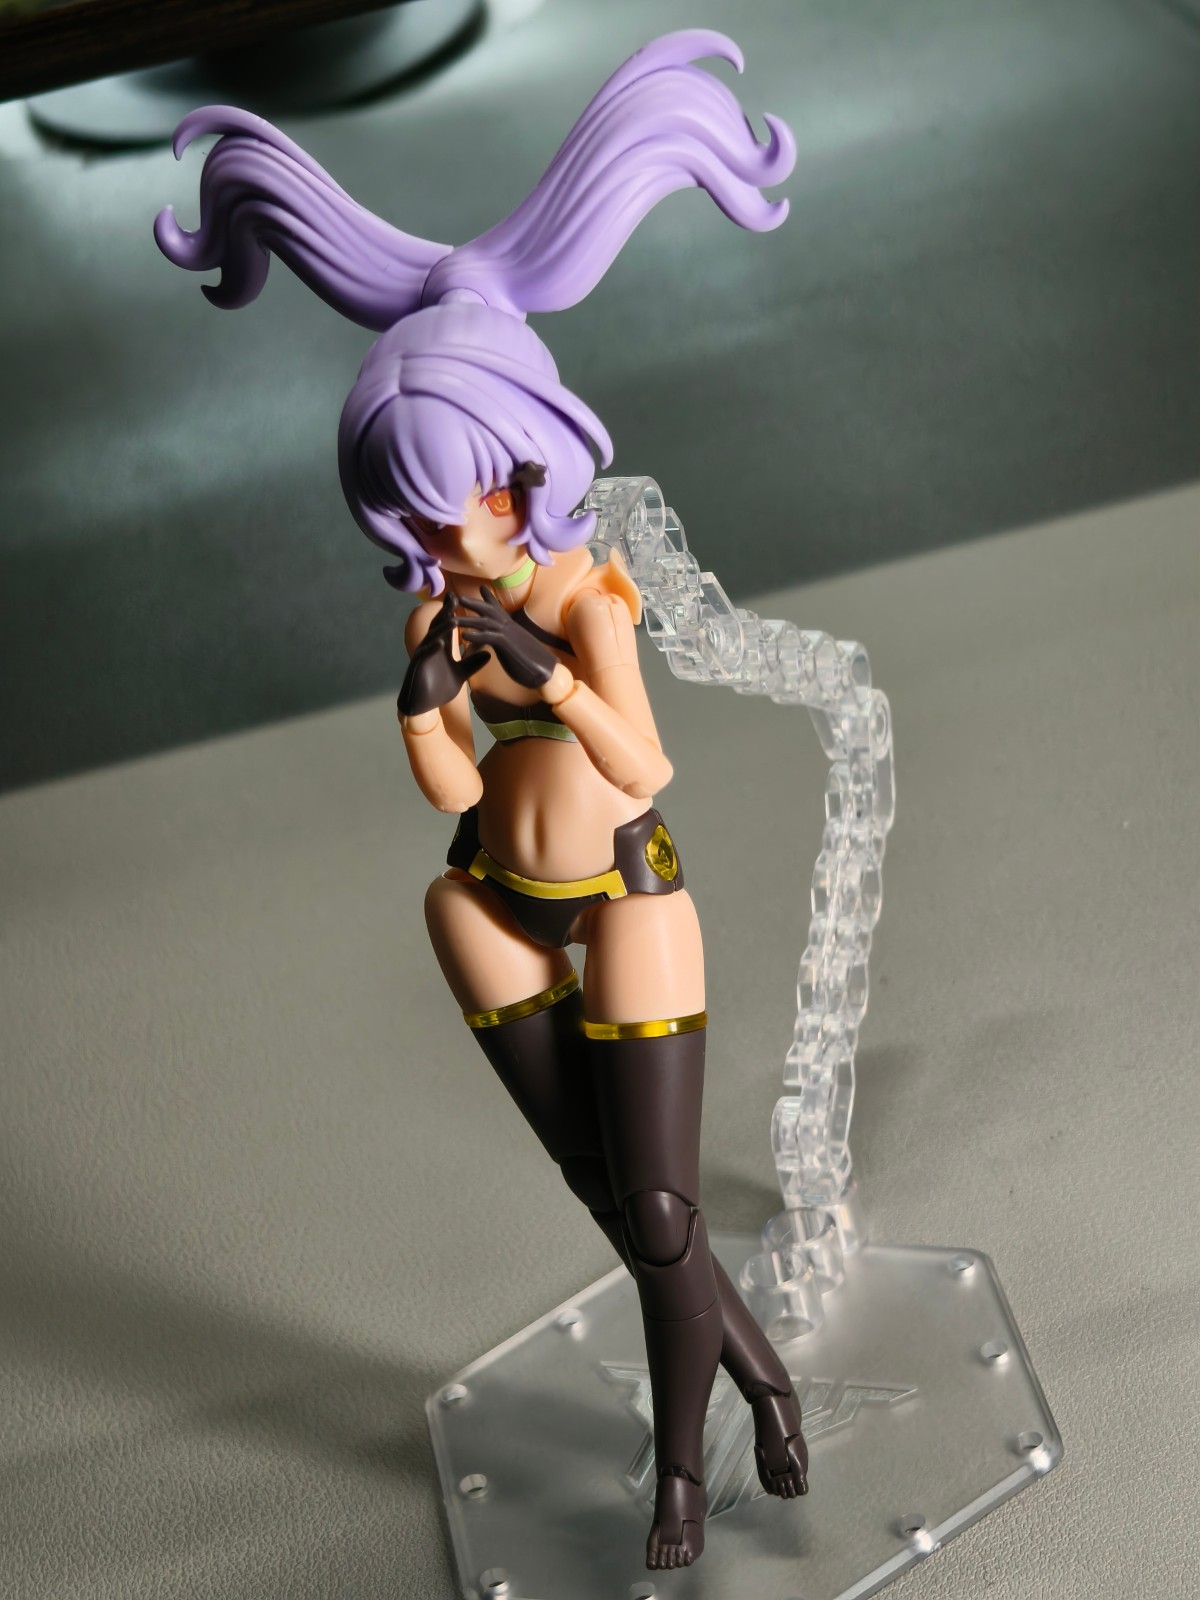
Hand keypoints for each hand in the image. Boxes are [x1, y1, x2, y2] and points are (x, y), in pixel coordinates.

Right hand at [398, 592, 488, 716]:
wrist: (423, 706)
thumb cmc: (438, 688)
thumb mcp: (461, 674)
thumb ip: (473, 663)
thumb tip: (489, 653)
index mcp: (440, 647)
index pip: (447, 626)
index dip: (453, 612)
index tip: (462, 598)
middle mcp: (431, 647)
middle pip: (438, 626)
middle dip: (446, 612)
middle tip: (454, 597)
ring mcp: (423, 656)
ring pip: (432, 638)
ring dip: (442, 629)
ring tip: (453, 620)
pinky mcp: (418, 667)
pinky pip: (425, 656)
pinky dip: (432, 649)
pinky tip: (440, 643)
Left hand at [455, 588, 556, 690]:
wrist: (547, 672)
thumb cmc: (532, 663)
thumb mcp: (517, 649)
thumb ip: (509, 642)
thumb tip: (505, 641)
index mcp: (511, 629)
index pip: (499, 610)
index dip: (489, 599)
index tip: (481, 588)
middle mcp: (510, 628)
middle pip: (490, 610)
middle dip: (474, 603)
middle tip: (458, 597)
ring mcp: (509, 635)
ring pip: (485, 622)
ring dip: (467, 619)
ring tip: (452, 617)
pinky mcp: (507, 646)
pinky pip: (489, 638)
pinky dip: (476, 635)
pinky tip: (463, 636)